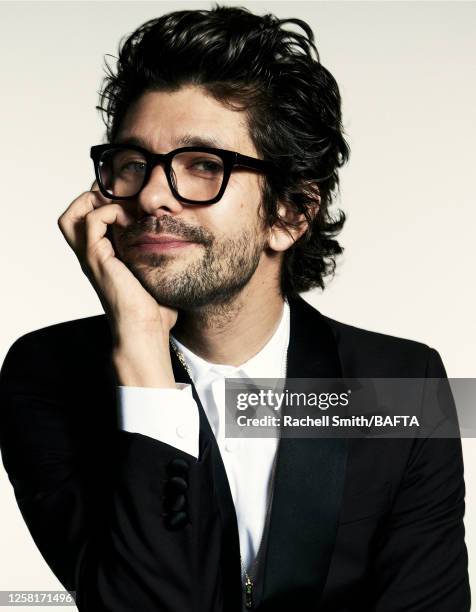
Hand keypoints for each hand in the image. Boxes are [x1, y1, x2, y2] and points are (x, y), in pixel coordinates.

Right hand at [57, 181, 177, 386]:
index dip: (106, 205)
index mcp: (104, 258)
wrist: (147, 332)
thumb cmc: (155, 311)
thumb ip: (160, 257)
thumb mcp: (157, 274)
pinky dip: (111, 213)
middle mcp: (93, 256)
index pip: (89, 219)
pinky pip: (93, 221)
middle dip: (96, 200)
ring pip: (74, 215)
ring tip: (125, 212)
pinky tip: (131, 224)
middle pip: (73, 215)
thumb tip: (182, 243)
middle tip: (124, 204)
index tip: (135, 206)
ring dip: (99, 204)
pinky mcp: (98, 260)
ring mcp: (92, 258)